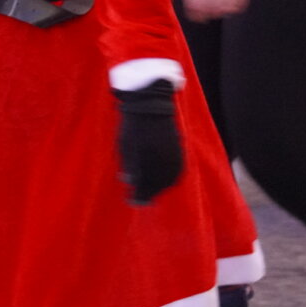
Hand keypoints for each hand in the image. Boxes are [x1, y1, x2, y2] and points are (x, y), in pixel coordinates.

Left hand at [114, 79, 182, 204]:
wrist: (152, 104)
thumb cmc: (133, 124)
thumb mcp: (125, 144)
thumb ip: (128, 164)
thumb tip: (128, 181)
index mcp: (146, 158)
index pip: (144, 186)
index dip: (138, 197)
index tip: (131, 202)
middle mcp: (162, 158)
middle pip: (157, 185)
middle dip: (147, 193)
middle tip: (139, 198)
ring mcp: (173, 155)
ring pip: (169, 180)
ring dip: (159, 187)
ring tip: (149, 189)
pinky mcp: (180, 150)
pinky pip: (177, 171)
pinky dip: (169, 178)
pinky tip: (163, 180)